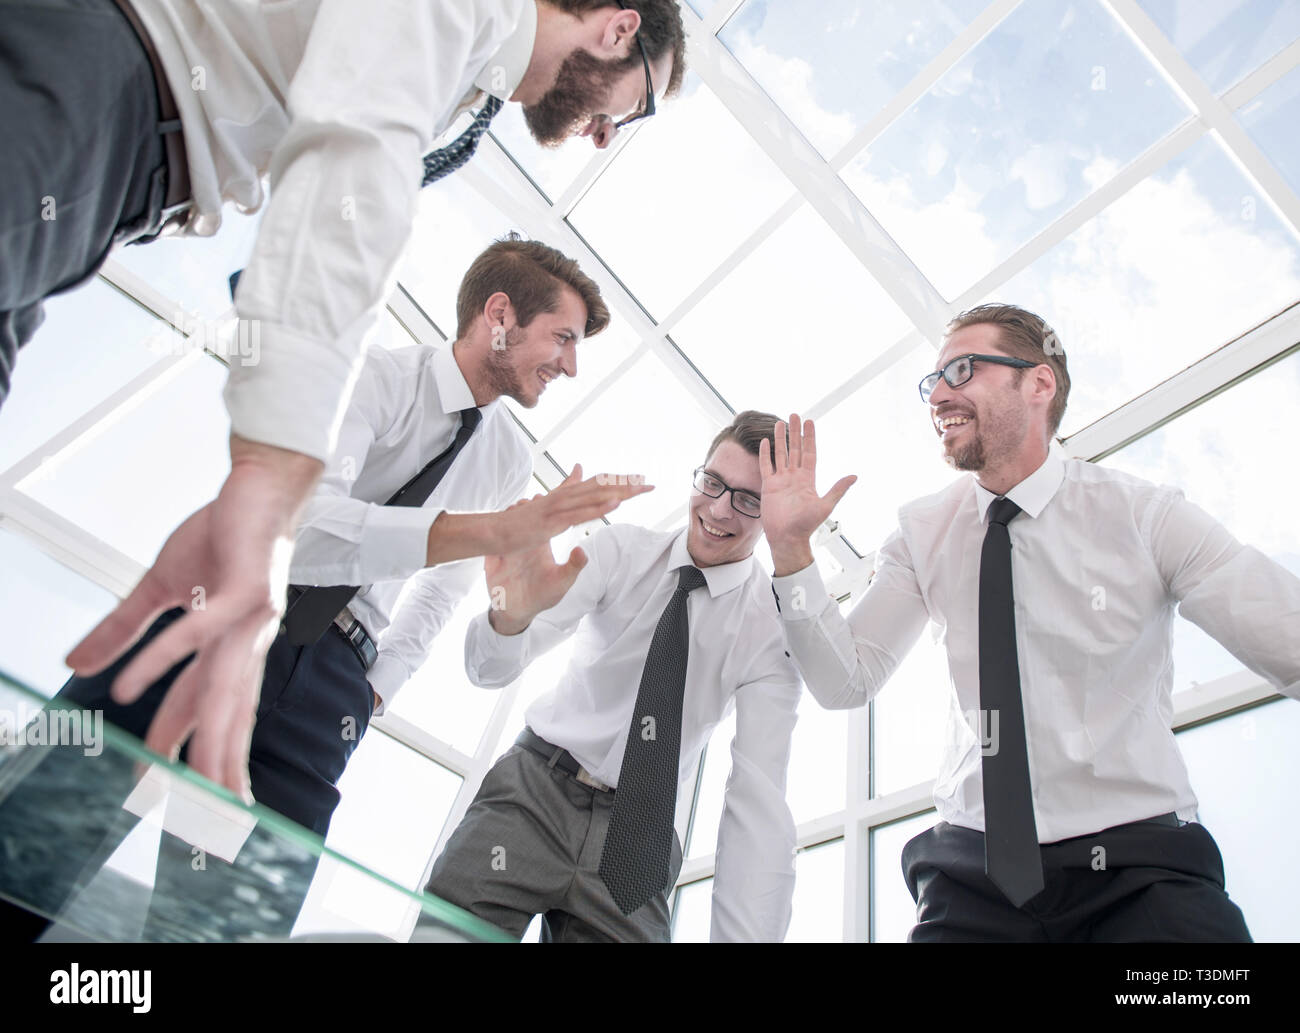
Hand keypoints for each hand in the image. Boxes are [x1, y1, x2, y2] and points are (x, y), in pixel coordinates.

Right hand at [66, 436, 321, 798]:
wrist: (260, 489)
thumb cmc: (222, 537)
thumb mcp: (163, 587)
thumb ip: (124, 629)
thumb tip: (80, 663)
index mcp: (230, 646)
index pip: (208, 710)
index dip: (195, 750)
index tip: (179, 793)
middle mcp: (245, 641)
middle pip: (227, 713)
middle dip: (215, 764)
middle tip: (205, 813)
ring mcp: (248, 619)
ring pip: (220, 685)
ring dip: (192, 728)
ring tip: (166, 766)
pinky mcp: (242, 590)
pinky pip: (194, 631)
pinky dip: (162, 658)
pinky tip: (132, 686)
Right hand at [484, 499, 587, 635]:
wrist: (518, 612)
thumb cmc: (543, 596)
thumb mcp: (562, 581)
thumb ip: (573, 566)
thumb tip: (581, 550)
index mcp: (542, 543)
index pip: (547, 517)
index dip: (547, 505)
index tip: (546, 496)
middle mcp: (525, 541)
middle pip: (526, 514)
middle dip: (528, 503)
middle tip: (532, 499)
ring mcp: (508, 547)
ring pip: (507, 521)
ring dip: (512, 512)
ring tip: (518, 508)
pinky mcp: (494, 555)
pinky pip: (491, 537)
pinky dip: (495, 529)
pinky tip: (501, 525)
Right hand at [490, 464, 650, 555]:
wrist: (494, 532)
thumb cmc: (520, 521)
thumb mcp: (548, 502)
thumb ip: (565, 485)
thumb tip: (579, 467)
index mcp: (564, 494)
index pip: (597, 484)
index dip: (619, 482)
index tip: (639, 480)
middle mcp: (563, 497)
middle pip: (600, 486)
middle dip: (626, 485)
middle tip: (649, 482)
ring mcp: (558, 508)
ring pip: (594, 496)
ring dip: (618, 492)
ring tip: (639, 489)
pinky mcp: (552, 522)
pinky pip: (580, 514)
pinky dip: (598, 507)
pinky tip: (615, 504)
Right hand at [759, 414, 855, 576]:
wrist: (788, 537)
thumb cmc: (806, 525)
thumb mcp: (826, 505)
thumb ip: (838, 489)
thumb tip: (854, 476)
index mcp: (808, 479)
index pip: (809, 452)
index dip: (809, 437)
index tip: (810, 422)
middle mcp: (795, 477)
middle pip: (794, 449)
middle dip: (795, 432)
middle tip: (795, 415)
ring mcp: (781, 480)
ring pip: (781, 454)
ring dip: (780, 439)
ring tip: (780, 423)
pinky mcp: (769, 486)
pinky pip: (766, 466)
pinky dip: (765, 454)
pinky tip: (765, 442)